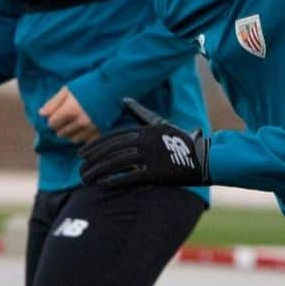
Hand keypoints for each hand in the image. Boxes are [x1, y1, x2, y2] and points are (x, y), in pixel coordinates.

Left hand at [39, 86, 99, 144]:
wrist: (112, 87)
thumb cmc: (88, 85)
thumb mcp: (68, 90)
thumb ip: (53, 103)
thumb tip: (41, 114)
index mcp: (70, 110)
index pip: (52, 123)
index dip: (51, 120)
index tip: (55, 115)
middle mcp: (80, 122)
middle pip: (62, 133)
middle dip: (60, 127)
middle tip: (63, 120)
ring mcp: (91, 128)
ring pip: (73, 139)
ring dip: (70, 134)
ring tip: (73, 125)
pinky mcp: (100, 131)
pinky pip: (86, 141)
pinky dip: (82, 136)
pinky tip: (83, 129)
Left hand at [80, 97, 210, 188]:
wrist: (203, 158)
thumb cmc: (181, 141)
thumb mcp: (160, 123)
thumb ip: (141, 113)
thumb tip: (125, 99)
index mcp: (145, 130)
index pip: (113, 138)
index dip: (95, 146)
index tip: (81, 154)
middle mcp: (146, 142)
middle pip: (112, 151)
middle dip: (93, 161)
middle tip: (81, 170)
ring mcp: (151, 157)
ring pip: (117, 163)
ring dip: (99, 172)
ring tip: (86, 180)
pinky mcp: (157, 173)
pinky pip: (131, 177)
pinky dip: (115, 181)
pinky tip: (102, 186)